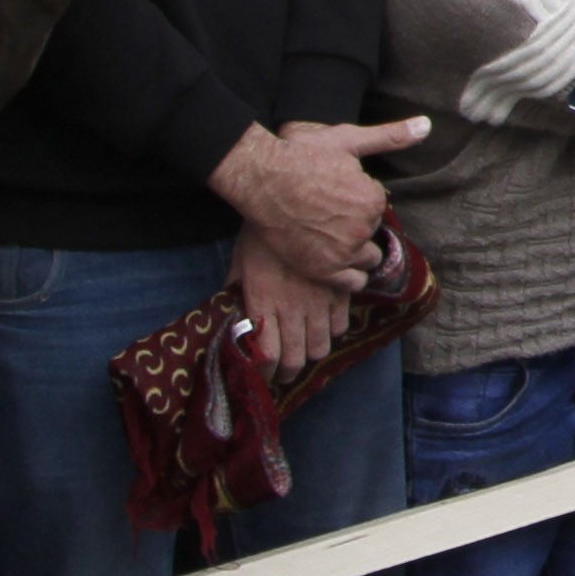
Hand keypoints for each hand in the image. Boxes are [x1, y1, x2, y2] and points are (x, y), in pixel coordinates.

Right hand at [206, 115, 423, 277]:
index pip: (377, 206)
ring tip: (331, 236)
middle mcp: (362, 228)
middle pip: (371, 232)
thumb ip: (391, 137)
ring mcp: (342, 252)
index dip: (358, 198)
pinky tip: (336, 259)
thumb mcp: (348, 140)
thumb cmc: (301, 156)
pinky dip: (350, 274)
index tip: (338, 192)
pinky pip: (353, 282)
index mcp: (373, 199)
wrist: (261, 179)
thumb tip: (427, 125)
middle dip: (357, 224)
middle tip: (330, 214)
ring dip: (355, 250)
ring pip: (366, 258)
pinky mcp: (322, 270)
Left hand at [234, 223, 358, 377]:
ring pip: (322, 345)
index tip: (266, 373)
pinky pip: (342, 323)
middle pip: (297, 358)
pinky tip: (327, 323)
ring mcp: (318, 300)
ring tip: (307, 348)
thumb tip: (233, 314)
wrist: (292, 202)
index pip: (267, 355)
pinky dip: (335, 329)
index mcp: (263, 305)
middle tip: (287, 369)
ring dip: (313, 351)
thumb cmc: (259, 232)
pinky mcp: (340, 289)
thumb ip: (238, 293)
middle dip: (290, 370)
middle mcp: (292, 309)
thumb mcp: (239, 265)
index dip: (267, 371)